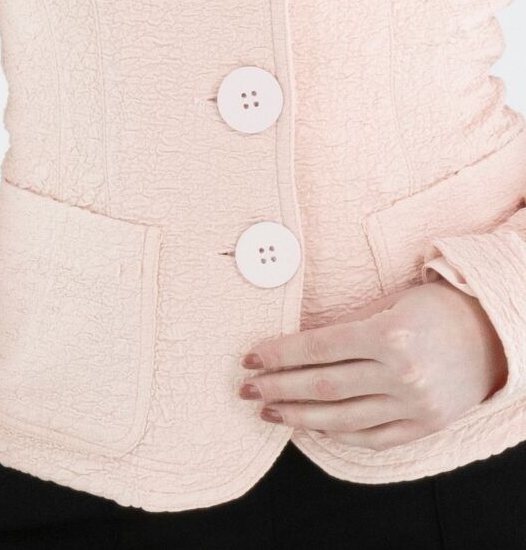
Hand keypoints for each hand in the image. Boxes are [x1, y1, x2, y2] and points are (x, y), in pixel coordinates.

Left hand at [238, 277, 507, 449]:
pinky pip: (371, 437)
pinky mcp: (424, 426)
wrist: (492, 333)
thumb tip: (296, 345)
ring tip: (269, 410)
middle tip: (247, 388)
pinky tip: (310, 426)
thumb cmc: (435, 308)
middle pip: (323, 385)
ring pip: (341, 417)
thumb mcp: (389, 304)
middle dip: (278, 386)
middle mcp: (401, 373)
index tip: (251, 357)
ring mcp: (414, 405)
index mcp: (389, 334)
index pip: (319, 348)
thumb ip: (346, 326)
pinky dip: (337, 434)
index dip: (280, 354)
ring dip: (297, 414)